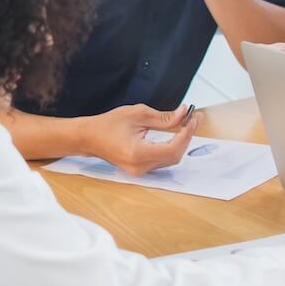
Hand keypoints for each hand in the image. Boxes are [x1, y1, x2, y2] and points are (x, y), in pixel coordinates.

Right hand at [79, 103, 197, 174]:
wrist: (90, 137)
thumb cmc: (109, 125)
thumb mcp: (138, 114)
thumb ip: (163, 117)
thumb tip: (183, 115)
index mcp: (138, 153)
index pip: (173, 148)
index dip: (186, 133)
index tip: (193, 118)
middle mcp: (140, 166)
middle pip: (175, 156)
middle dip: (187, 137)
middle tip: (194, 118)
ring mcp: (140, 171)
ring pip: (170, 160)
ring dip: (181, 142)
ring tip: (187, 124)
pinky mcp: (140, 169)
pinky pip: (163, 160)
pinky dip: (172, 147)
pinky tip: (177, 134)